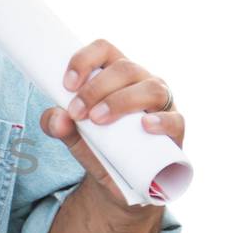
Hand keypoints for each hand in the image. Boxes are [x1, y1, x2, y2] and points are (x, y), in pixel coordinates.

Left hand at [40, 37, 184, 210]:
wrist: (118, 183)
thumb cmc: (97, 146)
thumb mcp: (72, 136)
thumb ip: (58, 125)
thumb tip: (57, 118)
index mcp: (115, 74)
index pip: (103, 49)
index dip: (85, 60)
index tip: (67, 85)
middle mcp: (141, 81)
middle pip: (124, 68)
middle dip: (96, 89)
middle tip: (77, 113)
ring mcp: (161, 103)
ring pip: (151, 88)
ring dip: (121, 102)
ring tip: (98, 120)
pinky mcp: (175, 129)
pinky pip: (175, 120)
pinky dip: (161, 121)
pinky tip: (145, 126)